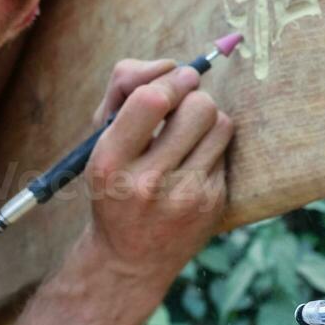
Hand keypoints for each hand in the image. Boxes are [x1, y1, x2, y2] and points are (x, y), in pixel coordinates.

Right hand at [84, 60, 232, 279]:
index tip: (178, 76)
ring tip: (188, 135)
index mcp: (110, 162)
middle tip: (181, 109)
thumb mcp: (99, 141)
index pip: (151, 99)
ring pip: (220, 124)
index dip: (171, 79)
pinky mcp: (212, 205)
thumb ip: (124, 91)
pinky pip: (225, 151)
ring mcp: (185, 197)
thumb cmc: (113, 185)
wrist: (129, 258)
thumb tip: (172, 65)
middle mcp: (147, 182)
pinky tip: (192, 165)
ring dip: (207, 120)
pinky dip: (211, 149)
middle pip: (198, 107)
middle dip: (192, 98)